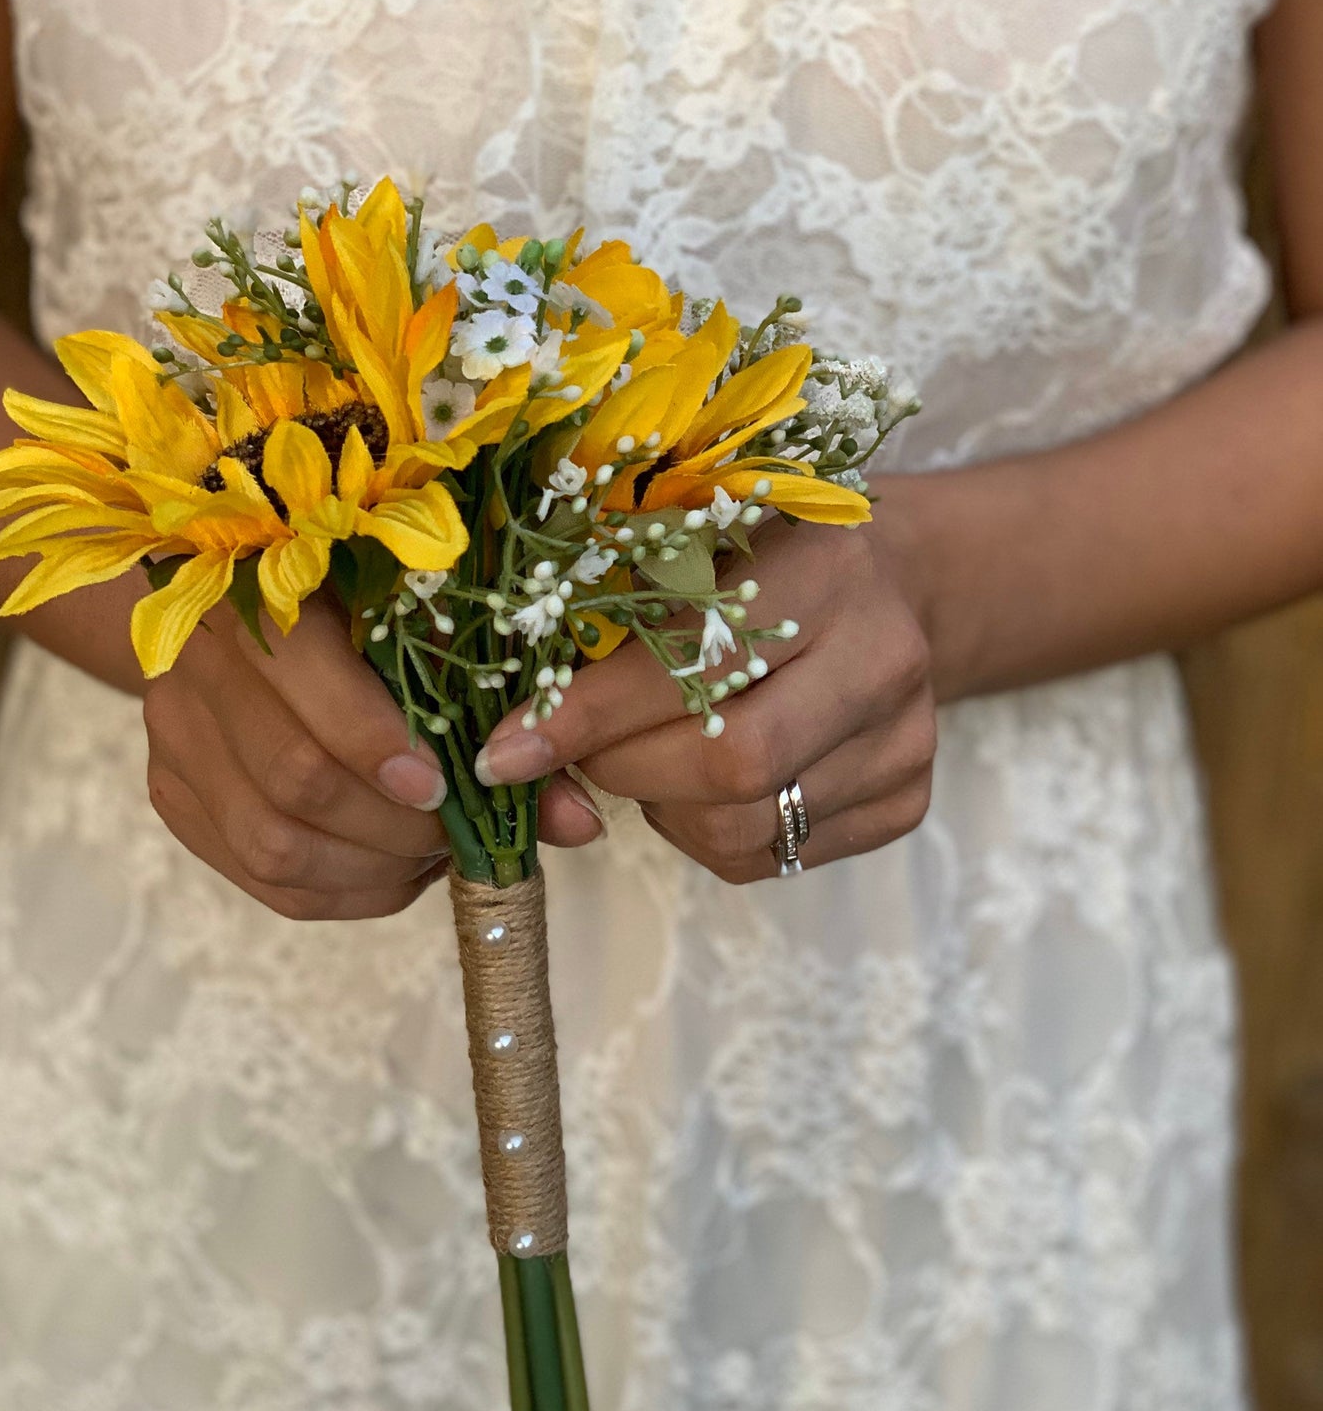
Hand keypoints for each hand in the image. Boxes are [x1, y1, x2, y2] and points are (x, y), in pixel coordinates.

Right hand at [144, 596, 606, 919]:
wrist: (244, 606)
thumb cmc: (370, 606)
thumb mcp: (436, 629)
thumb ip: (509, 711)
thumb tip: (580, 823)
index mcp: (259, 582)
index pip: (300, 672)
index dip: (375, 741)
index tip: (443, 785)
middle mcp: (197, 660)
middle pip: (295, 781)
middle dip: (395, 825)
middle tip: (454, 832)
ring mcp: (175, 734)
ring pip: (272, 844)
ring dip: (372, 868)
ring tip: (429, 852)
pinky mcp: (173, 795)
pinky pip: (263, 879)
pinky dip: (346, 890)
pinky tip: (393, 868)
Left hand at [474, 516, 936, 882]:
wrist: (894, 581)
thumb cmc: (757, 557)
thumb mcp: (687, 550)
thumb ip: (606, 625)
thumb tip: (505, 750)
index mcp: (824, 569)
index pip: (691, 667)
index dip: (586, 717)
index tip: (503, 751)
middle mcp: (884, 657)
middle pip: (731, 764)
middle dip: (626, 770)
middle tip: (582, 753)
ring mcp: (907, 738)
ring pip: (744, 828)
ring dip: (664, 809)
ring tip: (654, 757)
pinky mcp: (907, 800)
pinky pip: (770, 859)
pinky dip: (709, 834)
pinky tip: (706, 785)